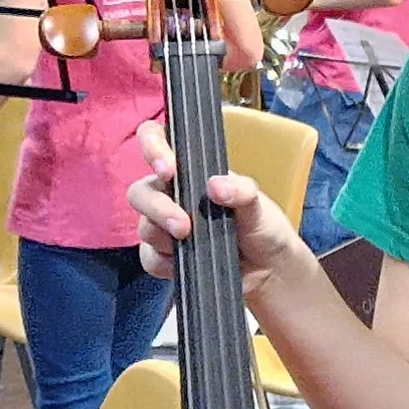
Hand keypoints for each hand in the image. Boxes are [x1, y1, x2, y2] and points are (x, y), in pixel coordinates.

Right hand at [122, 119, 308, 291]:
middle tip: (182, 224)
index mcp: (189, 170)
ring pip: (144, 227)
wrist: (268, 268)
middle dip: (156, 207)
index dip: (152, 145)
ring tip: (191, 241)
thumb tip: (215, 186)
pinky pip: (149, 258)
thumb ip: (241, 190)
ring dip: (164, 236)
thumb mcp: (258, 203)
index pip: (156, 140)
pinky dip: (165, 262)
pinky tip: (186, 263)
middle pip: (140, 192)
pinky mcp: (163, 258)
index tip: (168, 168)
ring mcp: (164, 227)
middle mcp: (170, 194)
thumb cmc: (261, 225)